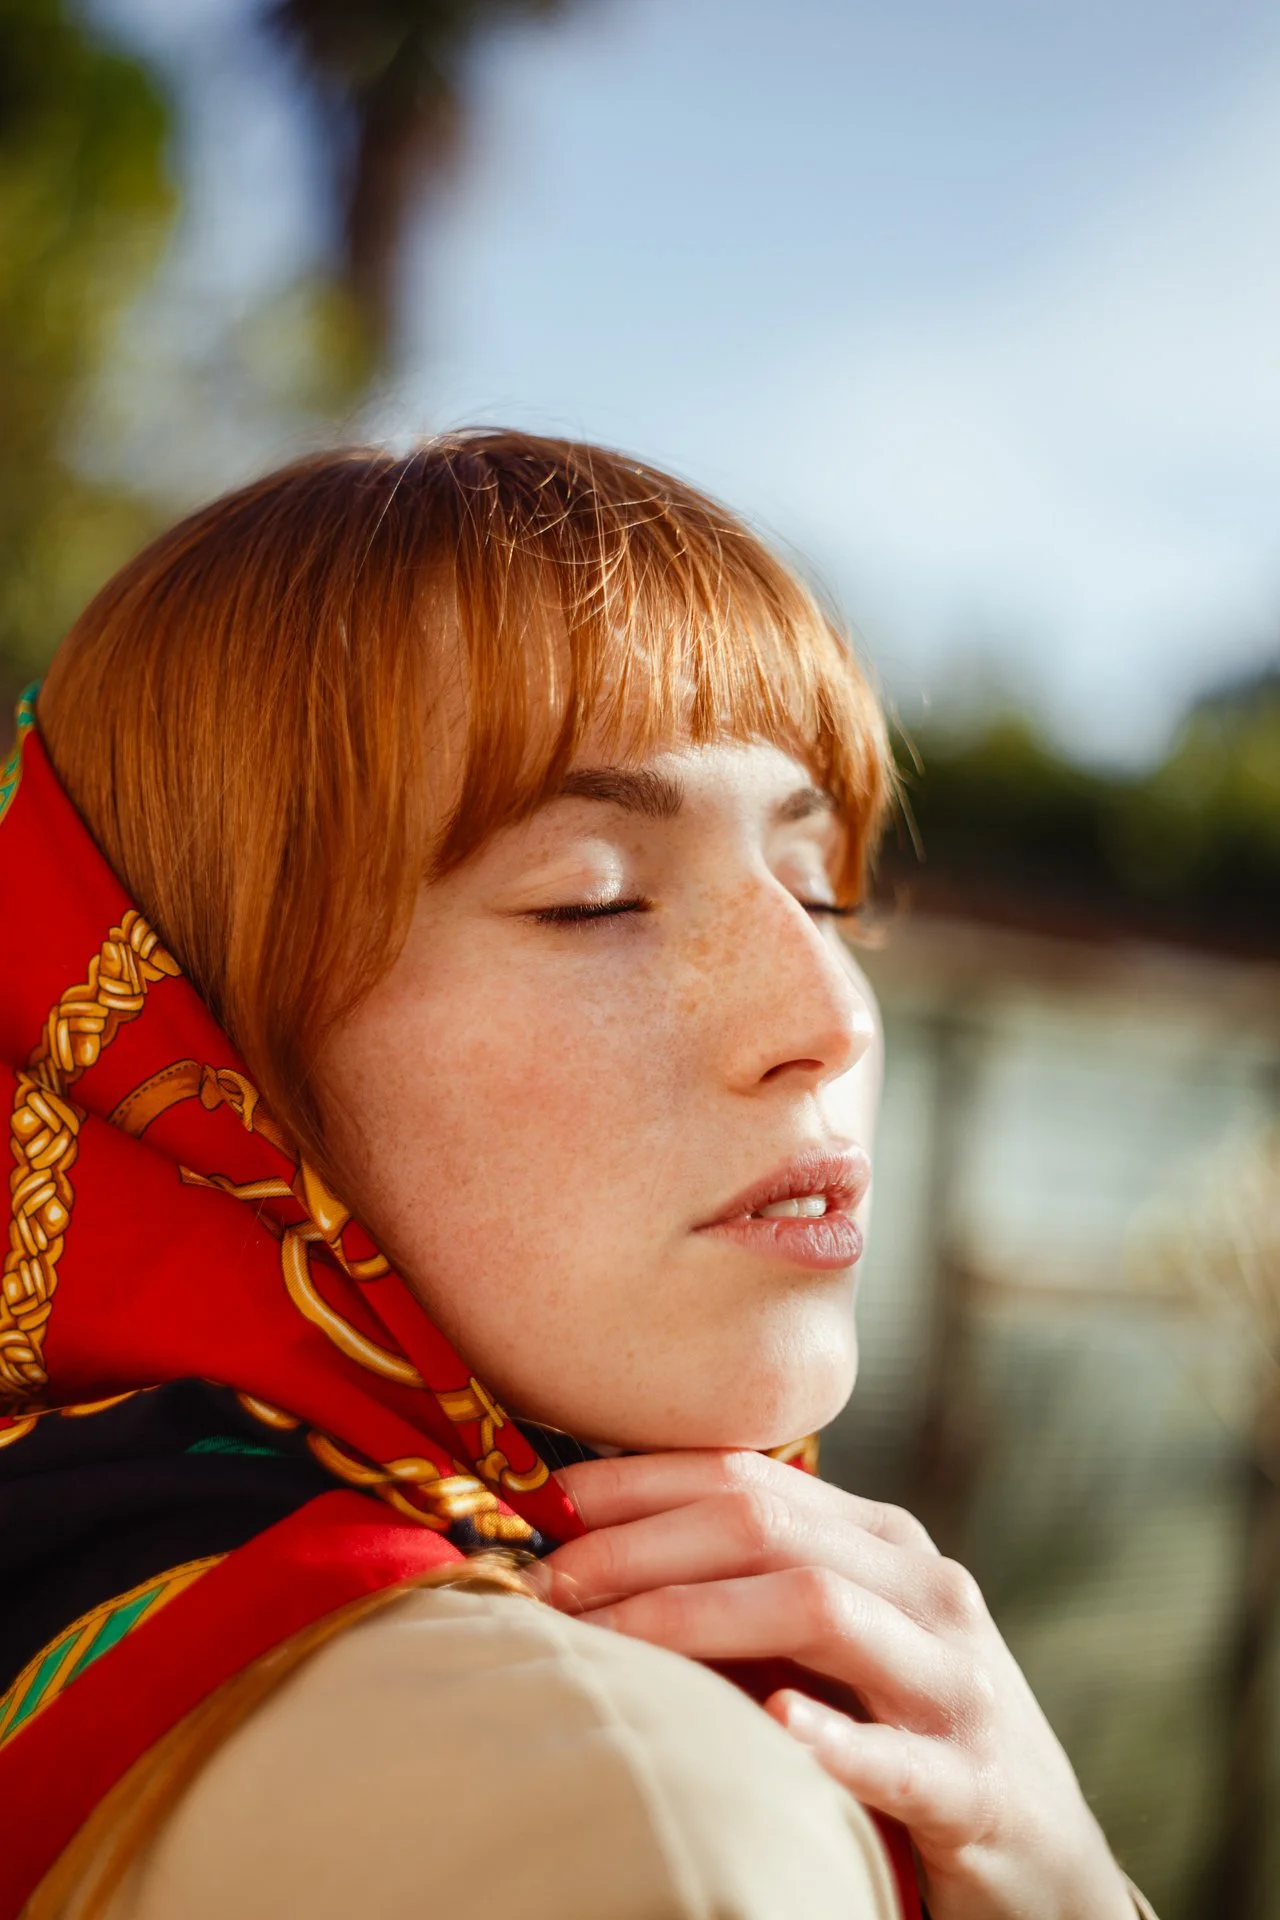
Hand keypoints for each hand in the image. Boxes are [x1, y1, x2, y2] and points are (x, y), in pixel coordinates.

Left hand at [534, 1450, 1134, 1919]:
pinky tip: (773, 1726)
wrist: (1048, 1862)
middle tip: (548, 1582)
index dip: (640, 1482)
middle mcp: (925, 1586)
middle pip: (765, 1529)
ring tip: (605, 1638)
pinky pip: (900, 1754)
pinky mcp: (980, 1784)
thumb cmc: (909, 1732)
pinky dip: (833, 1736)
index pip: (747, 1477)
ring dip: (693, 1617)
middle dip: (641, 1546)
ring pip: (817, 1608)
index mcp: (883, 1541)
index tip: (546, 1502)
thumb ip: (749, 1591)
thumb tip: (595, 1558)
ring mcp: (958, 1681)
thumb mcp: (840, 1643)